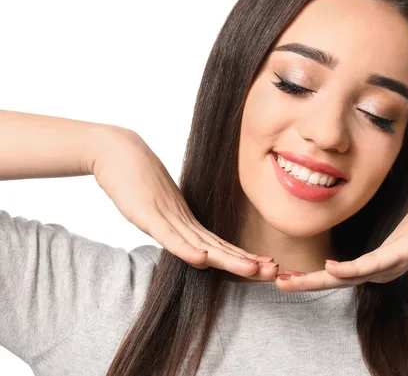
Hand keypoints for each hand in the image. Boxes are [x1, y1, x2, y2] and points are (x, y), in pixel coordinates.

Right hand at [90, 127, 278, 278]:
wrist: (117, 150)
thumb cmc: (137, 179)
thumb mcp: (157, 208)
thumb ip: (171, 224)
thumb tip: (186, 238)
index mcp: (187, 221)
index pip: (220, 245)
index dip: (243, 258)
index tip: (268, 267)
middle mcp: (183, 220)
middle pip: (220, 246)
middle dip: (247, 261)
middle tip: (275, 272)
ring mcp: (167, 217)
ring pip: (202, 243)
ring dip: (228, 258)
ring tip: (254, 269)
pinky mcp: (148, 216)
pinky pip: (170, 236)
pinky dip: (187, 249)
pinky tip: (204, 258)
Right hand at [275, 169, 407, 291]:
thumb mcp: (406, 223)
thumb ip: (391, 232)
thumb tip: (382, 231)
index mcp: (383, 259)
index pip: (342, 271)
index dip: (314, 275)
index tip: (288, 272)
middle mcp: (387, 265)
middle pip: (341, 279)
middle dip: (308, 282)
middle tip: (279, 283)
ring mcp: (398, 260)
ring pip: (353, 276)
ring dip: (320, 280)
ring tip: (292, 280)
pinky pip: (375, 262)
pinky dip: (351, 268)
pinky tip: (331, 268)